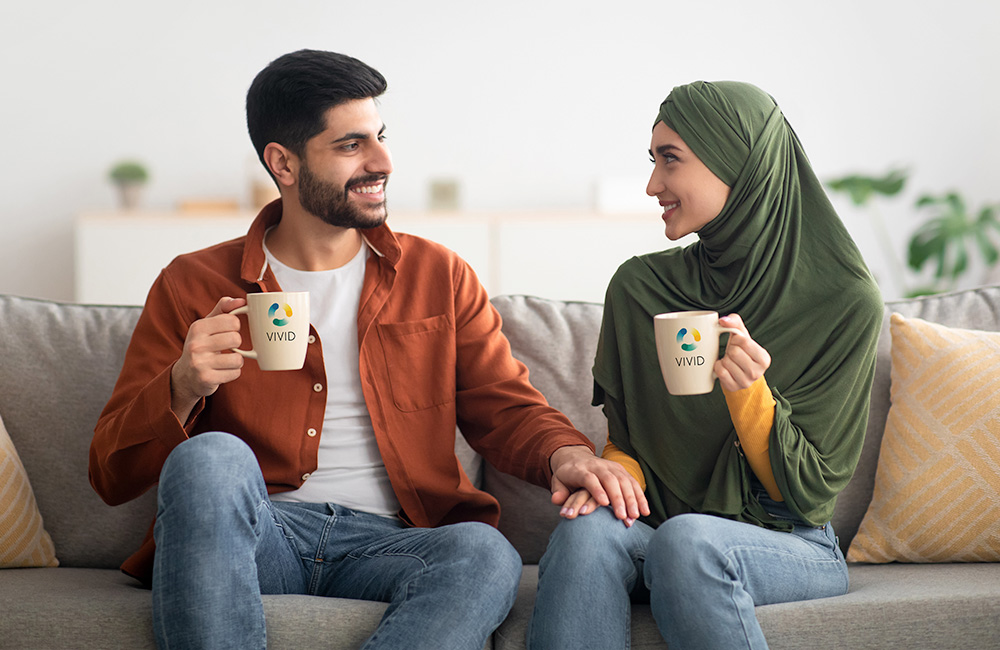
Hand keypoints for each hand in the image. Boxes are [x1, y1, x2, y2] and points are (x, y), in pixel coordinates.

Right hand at [170, 297, 246, 420]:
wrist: (185, 375)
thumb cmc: (201, 345)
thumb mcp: (206, 324)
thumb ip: (223, 309)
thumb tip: (241, 301)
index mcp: (198, 327)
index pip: (232, 321)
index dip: (235, 327)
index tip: (227, 331)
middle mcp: (196, 344)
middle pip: (236, 339)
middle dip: (236, 344)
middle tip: (226, 347)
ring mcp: (200, 363)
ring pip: (238, 359)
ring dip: (236, 360)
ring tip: (225, 360)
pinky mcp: (206, 379)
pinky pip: (235, 373)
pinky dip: (233, 372)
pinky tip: (222, 371)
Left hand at [549, 445, 649, 523]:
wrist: (576, 458)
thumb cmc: (567, 476)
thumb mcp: (558, 482)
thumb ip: (558, 492)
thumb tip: (556, 500)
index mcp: (580, 469)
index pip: (589, 478)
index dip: (597, 489)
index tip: (604, 503)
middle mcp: (598, 466)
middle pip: (610, 479)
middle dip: (617, 498)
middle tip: (622, 516)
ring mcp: (611, 467)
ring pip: (624, 481)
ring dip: (631, 499)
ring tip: (635, 516)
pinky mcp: (621, 470)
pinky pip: (633, 483)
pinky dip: (640, 496)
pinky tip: (645, 511)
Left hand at [715, 313, 770, 391]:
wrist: (739, 373)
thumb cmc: (742, 351)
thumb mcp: (742, 336)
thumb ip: (735, 322)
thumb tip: (723, 320)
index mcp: (764, 359)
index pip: (743, 341)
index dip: (736, 339)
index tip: (738, 343)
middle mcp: (757, 372)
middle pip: (734, 352)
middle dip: (730, 349)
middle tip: (733, 353)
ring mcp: (745, 382)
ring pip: (726, 362)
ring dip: (724, 359)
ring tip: (730, 361)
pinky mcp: (733, 387)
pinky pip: (720, 372)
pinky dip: (718, 367)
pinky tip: (724, 367)